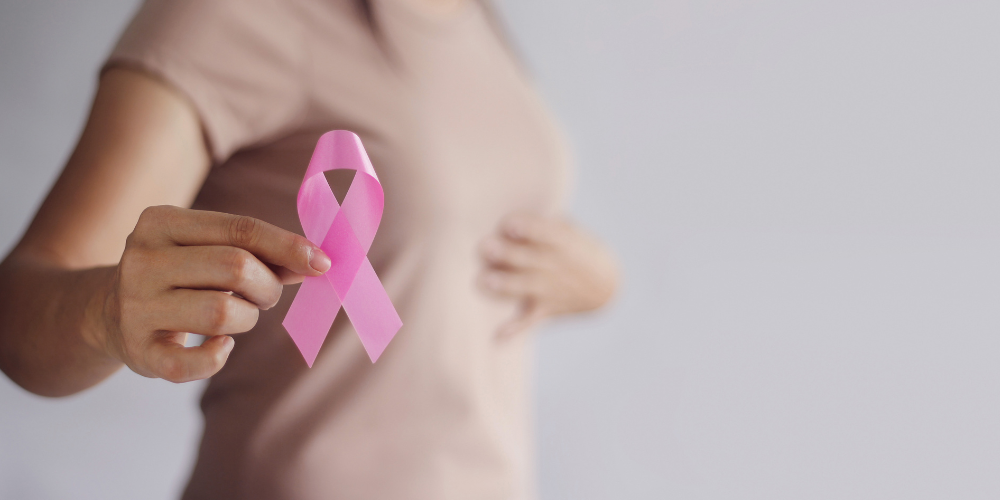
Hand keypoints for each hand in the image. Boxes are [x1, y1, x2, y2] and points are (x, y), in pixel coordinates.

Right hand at [97, 206, 329, 382]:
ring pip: (222, 313)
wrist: (107, 312)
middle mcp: (141, 260)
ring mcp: (135, 307)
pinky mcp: (138, 350)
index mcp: (161, 222)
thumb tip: (315, 261)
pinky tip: (222, 345)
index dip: (287, 246)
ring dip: (248, 318)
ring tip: (239, 316)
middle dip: (267, 285)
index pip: (239, 229)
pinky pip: (194, 362)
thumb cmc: (179, 274)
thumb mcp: (206, 249)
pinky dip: (219, 357)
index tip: (322, 262)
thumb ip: (257, 252)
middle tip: (266, 295)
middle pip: (235, 267)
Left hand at [478, 213, 617, 335]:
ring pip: (525, 287)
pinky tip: (498, 337)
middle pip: (529, 259)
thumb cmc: (577, 249)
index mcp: (564, 242)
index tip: (510, 225)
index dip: (529, 229)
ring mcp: (550, 290)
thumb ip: (544, 226)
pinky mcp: (545, 309)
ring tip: (485, 280)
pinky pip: (529, 320)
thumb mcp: (570, 231)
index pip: (546, 233)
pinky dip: (514, 329)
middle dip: (507, 254)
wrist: (605, 286)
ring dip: (506, 284)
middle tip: (486, 247)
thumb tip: (509, 225)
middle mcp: (556, 266)